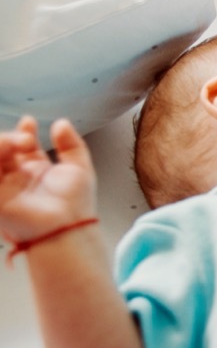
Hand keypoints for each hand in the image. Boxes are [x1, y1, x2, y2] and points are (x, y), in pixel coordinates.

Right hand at [0, 117, 96, 245]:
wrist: (68, 225)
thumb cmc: (76, 202)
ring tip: (18, 143)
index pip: (21, 145)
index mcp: (36, 170)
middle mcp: (18, 177)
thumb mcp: (79, 167)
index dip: (22, 131)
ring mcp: (5, 187)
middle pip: (3, 149)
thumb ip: (71, 144)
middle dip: (11, 137)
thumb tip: (61, 122)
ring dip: (0, 145)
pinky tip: (4, 152)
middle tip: (27, 140)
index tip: (29, 122)